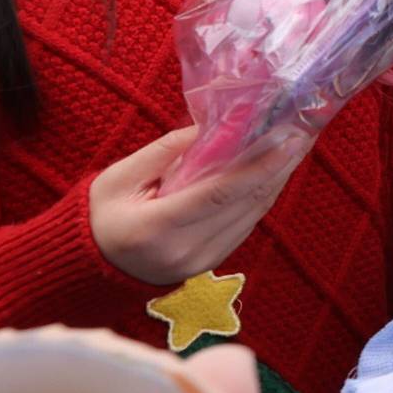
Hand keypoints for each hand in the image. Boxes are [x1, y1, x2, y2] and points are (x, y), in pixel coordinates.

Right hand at [89, 123, 313, 287]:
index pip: (220, 194)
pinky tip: (273, 172)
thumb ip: (165, 151)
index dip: (259, 166)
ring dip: (276, 180)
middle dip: (278, 167)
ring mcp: (201, 263)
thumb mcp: (119, 177)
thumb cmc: (99, 215)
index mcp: (156, 228)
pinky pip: (245, 226)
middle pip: (244, 204)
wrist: (91, 267)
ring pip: (251, 216)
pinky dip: (261, 197)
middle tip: (301, 132)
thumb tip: (212, 126)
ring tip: (294, 146)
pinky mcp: (211, 265)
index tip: (288, 139)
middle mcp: (185, 251)